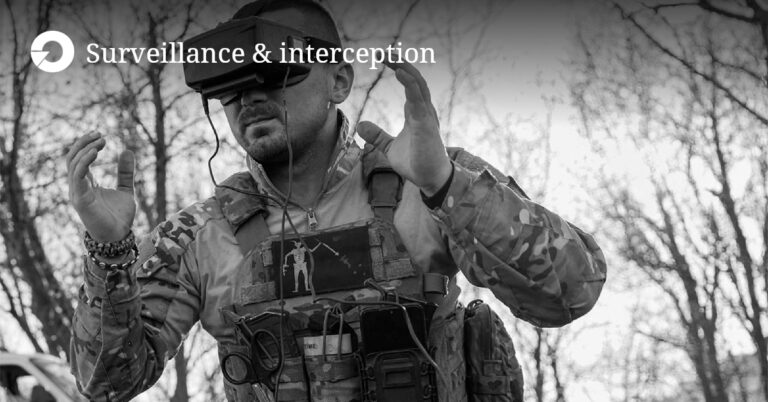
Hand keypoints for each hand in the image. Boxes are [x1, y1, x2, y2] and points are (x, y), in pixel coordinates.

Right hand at [66, 132, 135, 241]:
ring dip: (86, 150)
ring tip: (101, 142)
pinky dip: (84, 162)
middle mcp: (78, 187)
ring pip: (73, 165)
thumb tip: (127, 151)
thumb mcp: (126, 189)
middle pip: (72, 158)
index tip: (101, 135)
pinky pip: (77, 177)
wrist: (119, 237)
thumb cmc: (119, 217)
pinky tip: (95, 152)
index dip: (86, 145)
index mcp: (86, 184)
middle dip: (83, 143)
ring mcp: (77, 193)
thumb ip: (125, 172)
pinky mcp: (81, 200)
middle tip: (100, 134)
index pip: (78, 159)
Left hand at [356, 62, 451, 195]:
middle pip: (414, 79)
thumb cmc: (416, 162)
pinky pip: (419, 100)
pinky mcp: (426, 125)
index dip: (399, 68)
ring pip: (418, 85)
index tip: (383, 58)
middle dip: (400, 63)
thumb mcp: (390, 147)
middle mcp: (423, 110)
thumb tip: (361, 125)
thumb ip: (378, 135)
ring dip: (404, 68)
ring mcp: (426, 116)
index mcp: (416, 112)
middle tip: (383, 52)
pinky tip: (401, 73)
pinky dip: (410, 85)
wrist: (430, 180)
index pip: (409, 83)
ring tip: (390, 57)